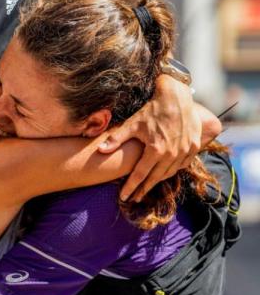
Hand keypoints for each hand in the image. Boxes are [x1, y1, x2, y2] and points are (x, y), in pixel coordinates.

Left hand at [97, 74, 201, 201]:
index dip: (131, 187)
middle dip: (143, 189)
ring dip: (158, 181)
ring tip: (147, 187)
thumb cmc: (151, 110)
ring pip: (169, 173)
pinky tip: (164, 173)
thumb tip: (99, 150)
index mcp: (156, 150)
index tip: (124, 197)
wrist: (176, 97)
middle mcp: (172, 153)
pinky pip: (182, 165)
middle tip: (135, 198)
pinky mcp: (194, 146)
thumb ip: (116, 139)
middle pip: (155, 178)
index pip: (140, 175)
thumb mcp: (132, 124)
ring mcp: (185, 150)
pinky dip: (172, 171)